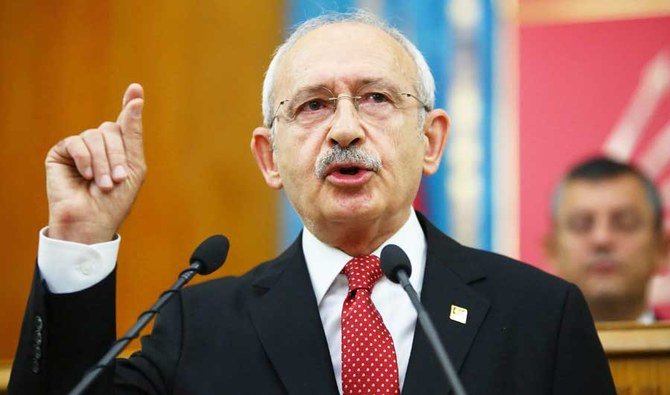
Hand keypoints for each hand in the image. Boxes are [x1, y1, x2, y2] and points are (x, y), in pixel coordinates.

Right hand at [45, 84, 145, 243]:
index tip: (136, 88)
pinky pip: (76, 142)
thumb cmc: (115, 200)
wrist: (92, 221)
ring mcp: (80, 148)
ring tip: (102, 184)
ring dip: (102, 161)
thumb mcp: (132, 166)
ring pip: (95, 135)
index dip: (129, 105)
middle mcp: (100, 145)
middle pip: (111, 129)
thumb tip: (135, 98)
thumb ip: (132, 133)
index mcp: (120, 149)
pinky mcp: (61, 153)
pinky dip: (85, 159)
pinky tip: (86, 175)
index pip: (124, 123)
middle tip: (116, 179)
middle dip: (117, 155)